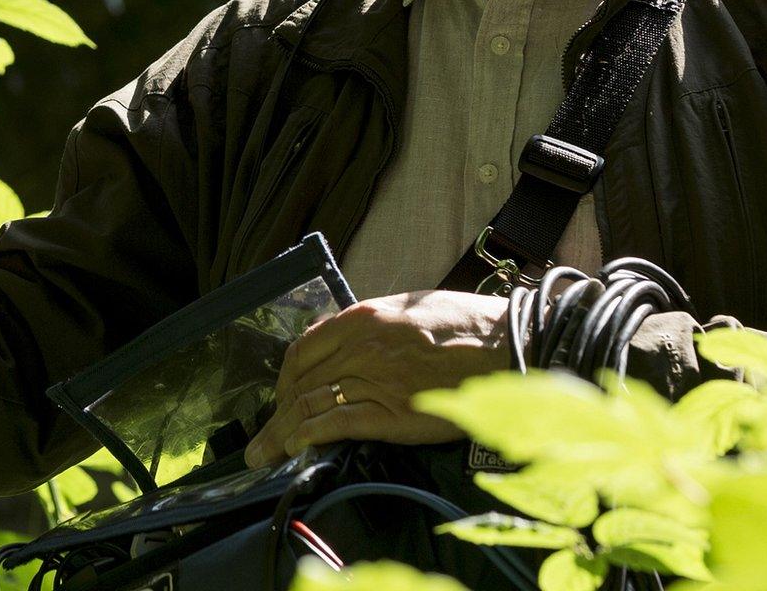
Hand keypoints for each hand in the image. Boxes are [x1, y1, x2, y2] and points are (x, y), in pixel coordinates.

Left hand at [243, 289, 510, 468]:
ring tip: (264, 455)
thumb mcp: (408, 309)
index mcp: (362, 318)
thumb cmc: (465, 326)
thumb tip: (342, 346)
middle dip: (274, 414)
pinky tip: (297, 450)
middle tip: (260, 441)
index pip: (302, 350)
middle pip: (299, 383)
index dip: (284, 379)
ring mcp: (375, 380)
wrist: (507, 344)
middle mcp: (360, 347)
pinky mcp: (392, 413)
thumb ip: (371, 328)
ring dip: (281, 434)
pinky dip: (310, 438)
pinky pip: (337, 425)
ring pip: (310, 406)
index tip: (280, 399)